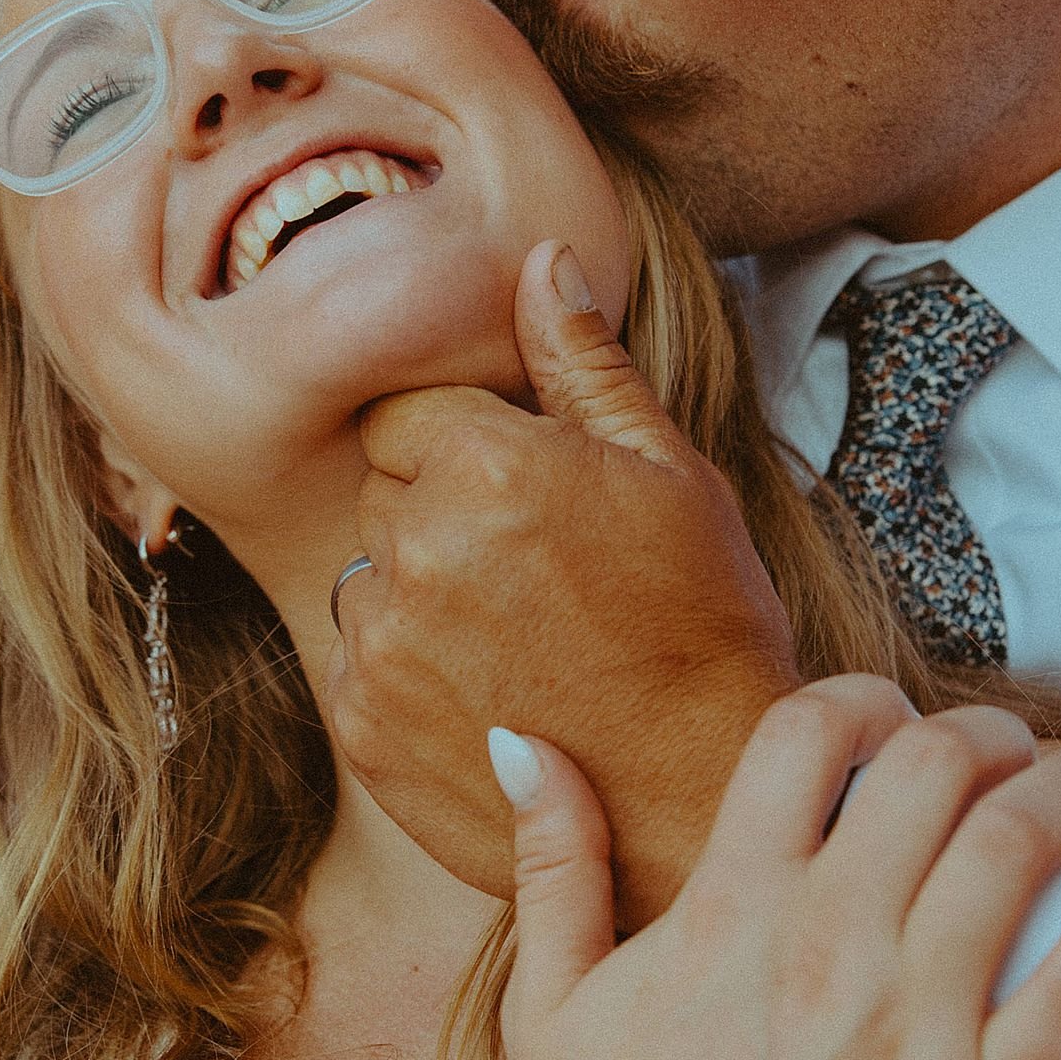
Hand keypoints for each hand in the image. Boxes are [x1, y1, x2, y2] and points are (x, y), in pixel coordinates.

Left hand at [325, 240, 797, 927]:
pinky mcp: (361, 730)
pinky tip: (491, 700)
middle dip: (438, 520)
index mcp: (483, 463)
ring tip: (517, 646)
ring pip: (364, 583)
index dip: (464, 452)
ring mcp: (378, 647)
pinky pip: (356, 669)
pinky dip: (405, 679)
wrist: (701, 800)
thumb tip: (541, 258)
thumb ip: (585, 366)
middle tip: (535, 580)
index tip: (522, 501)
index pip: (405, 416)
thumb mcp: (669, 476)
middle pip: (381, 497)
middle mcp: (412, 549)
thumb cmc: (704, 628)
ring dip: (416, 601)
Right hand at [436, 679, 1060, 1059]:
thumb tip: (524, 738)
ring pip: (1019, 843)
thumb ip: (550, 858)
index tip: (881, 718)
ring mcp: (916, 1028)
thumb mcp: (547, 999)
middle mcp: (829, 947)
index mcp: (729, 907)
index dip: (859, 699)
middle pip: (935, 766)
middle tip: (990, 748)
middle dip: (975, 730)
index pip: (814, 732)